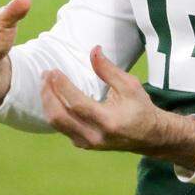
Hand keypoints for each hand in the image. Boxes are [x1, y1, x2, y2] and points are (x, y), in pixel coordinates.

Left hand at [40, 46, 194, 170]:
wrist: (149, 136)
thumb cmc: (140, 107)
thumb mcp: (130, 85)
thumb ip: (109, 69)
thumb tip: (94, 49)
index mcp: (108, 121)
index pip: (77, 104)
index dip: (62, 86)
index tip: (53, 70)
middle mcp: (95, 136)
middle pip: (60, 116)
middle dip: (48, 94)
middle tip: (45, 74)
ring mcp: (87, 143)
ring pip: (57, 123)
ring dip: (47, 101)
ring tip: (45, 83)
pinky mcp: (82, 144)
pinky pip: (61, 127)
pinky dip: (54, 110)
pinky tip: (52, 95)